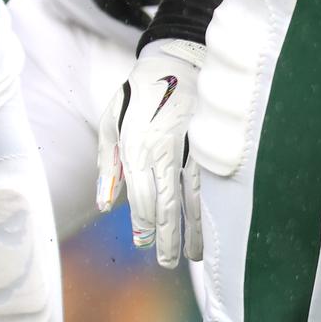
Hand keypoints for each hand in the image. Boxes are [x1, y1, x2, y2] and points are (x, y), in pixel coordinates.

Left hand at [96, 37, 203, 268]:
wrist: (178, 59)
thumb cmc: (138, 94)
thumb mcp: (110, 122)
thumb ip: (106, 165)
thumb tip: (104, 204)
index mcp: (137, 146)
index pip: (143, 198)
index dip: (144, 224)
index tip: (144, 242)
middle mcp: (165, 150)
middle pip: (169, 205)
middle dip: (168, 237)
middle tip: (167, 262)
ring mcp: (192, 147)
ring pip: (195, 198)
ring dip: (195, 229)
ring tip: (194, 255)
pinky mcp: (212, 143)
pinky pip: (214, 183)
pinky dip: (214, 208)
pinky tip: (217, 225)